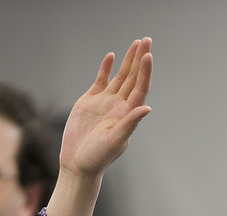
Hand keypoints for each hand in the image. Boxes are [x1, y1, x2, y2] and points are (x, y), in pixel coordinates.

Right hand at [58, 37, 153, 179]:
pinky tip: (111, 56)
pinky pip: (101, 81)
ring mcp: (105, 102)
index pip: (140, 88)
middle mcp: (120, 106)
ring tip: (136, 43)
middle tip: (147, 40)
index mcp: (128, 114)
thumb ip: (130, 124)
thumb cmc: (98, 157)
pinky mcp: (89, 102)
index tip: (148, 55)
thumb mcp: (115, 141)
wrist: (77, 164)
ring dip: (128, 60)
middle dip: (140, 59)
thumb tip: (146, 108)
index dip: (145, 72)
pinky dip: (106, 68)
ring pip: (120, 77)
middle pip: (133, 78)